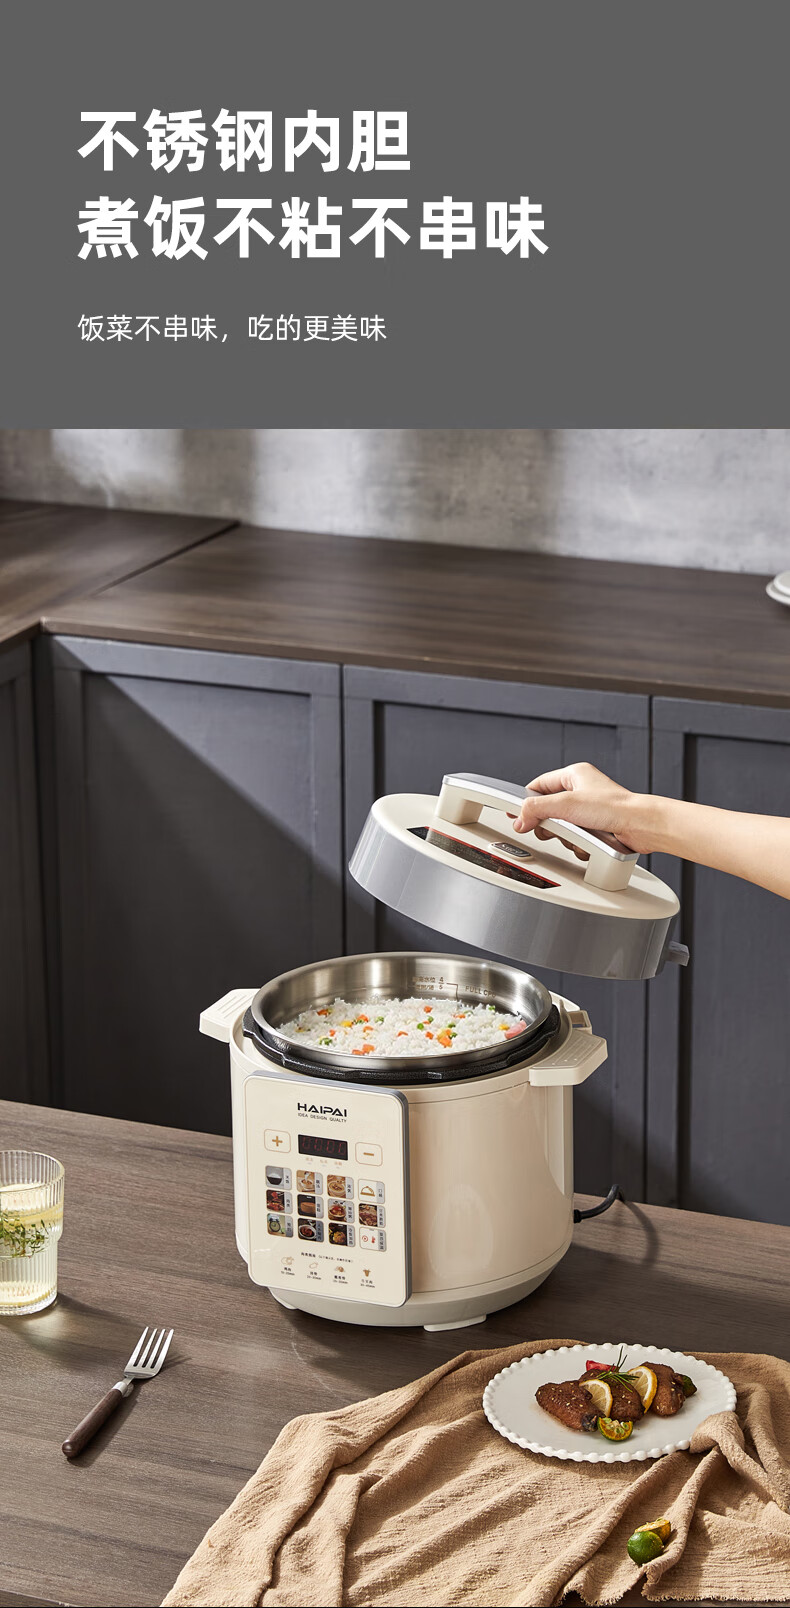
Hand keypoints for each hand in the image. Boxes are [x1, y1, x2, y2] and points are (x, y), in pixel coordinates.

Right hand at [512, 762, 642, 855]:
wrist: (640, 827)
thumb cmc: (614, 807)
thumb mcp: (566, 804)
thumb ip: (536, 809)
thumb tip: (519, 818)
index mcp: (574, 775)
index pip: (539, 785)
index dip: (526, 800)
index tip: (516, 814)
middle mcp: (582, 790)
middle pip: (548, 809)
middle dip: (549, 823)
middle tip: (550, 828)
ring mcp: (589, 810)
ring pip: (562, 827)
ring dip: (566, 836)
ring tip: (576, 835)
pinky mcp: (596, 828)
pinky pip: (576, 838)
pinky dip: (578, 844)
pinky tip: (587, 842)